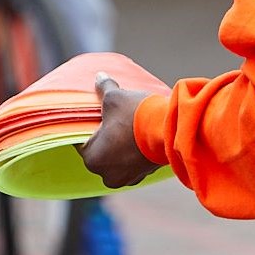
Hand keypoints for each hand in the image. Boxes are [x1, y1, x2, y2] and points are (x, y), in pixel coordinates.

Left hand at [79, 73, 159, 188]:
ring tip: (132, 126)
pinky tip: (143, 135)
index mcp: (92, 159)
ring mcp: (130, 177)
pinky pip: (136, 161)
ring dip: (123, 146)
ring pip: (119, 158)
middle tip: (116, 120)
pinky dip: (137, 151)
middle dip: (108, 137)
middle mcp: (108, 175)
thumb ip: (104, 88)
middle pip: (102, 151)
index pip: (82, 141)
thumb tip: (100, 77)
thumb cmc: (136, 117)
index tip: (99, 116)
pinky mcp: (147, 174)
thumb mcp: (115, 98)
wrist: (172, 130)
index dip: (90, 126)